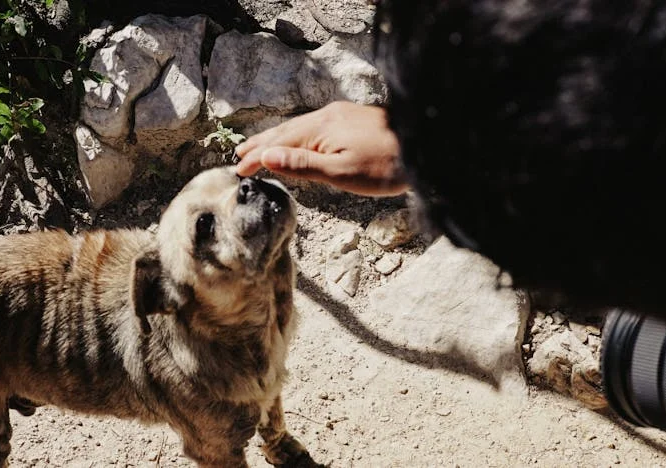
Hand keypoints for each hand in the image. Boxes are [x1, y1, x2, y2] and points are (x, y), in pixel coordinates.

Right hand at [235, 101, 408, 196]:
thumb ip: (303, 165)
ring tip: (262, 147)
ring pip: (300, 127)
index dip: (258, 156)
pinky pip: (314, 126)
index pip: (279, 144)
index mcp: (321, 129)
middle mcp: (327, 116)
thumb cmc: (386, 165)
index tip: (238, 168)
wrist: (426, 143)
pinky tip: (300, 141)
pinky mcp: (352, 119)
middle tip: (240, 155)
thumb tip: (266, 156)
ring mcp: (340, 116)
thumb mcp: (342, 172)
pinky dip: (297, 135)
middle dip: (262, 143)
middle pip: (286, 131)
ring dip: (278, 139)